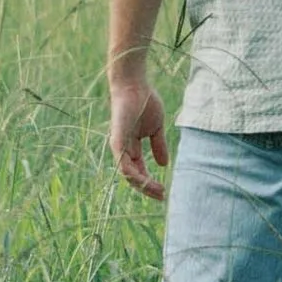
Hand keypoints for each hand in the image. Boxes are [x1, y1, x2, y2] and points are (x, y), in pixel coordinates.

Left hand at [109, 71, 170, 198]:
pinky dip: (133, 174)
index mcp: (131, 147)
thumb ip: (158, 146)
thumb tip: (163, 165)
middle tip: (162, 196)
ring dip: (143, 185)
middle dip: (148, 188)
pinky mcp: (117, 141)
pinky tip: (145, 180)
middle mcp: (123, 150)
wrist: (135, 85)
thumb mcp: (156, 128)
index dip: (150, 183)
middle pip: (133, 177)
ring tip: (158, 191)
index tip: (164, 191)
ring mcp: (119, 146)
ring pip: (128, 174)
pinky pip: (123, 163)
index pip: (139, 171)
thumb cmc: (144, 102)